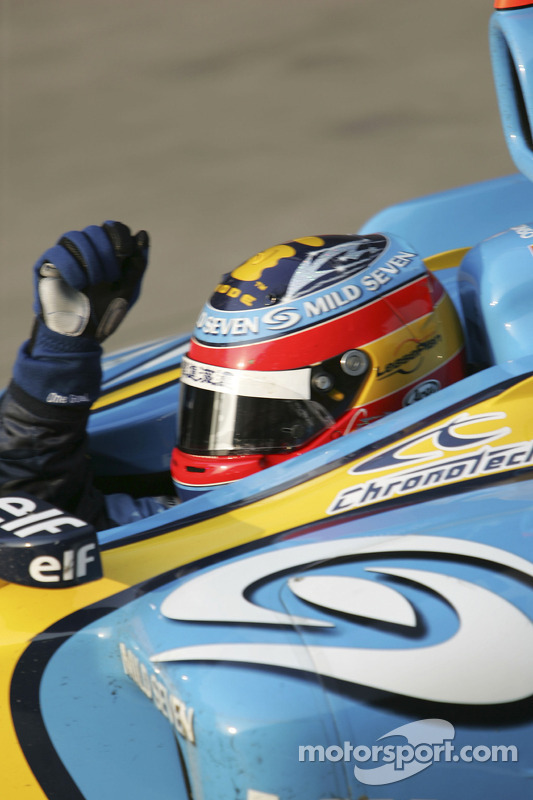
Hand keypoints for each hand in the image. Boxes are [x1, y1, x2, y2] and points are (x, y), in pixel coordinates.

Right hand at [35, 221, 148, 341]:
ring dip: (91, 258)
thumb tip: (143, 233)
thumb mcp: (129, 290)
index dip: (120, 235)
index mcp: (106, 254)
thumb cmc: (105, 313)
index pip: (112, 227)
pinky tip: (79, 284)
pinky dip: (71, 265)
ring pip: (75, 236)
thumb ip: (138, 263)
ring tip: (95, 282)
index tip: (126, 253)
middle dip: (107, 251)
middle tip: (111, 276)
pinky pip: (57, 252)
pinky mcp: (47, 267)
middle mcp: (85, 251)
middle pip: (95, 230)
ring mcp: (65, 257)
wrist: (82, 337)